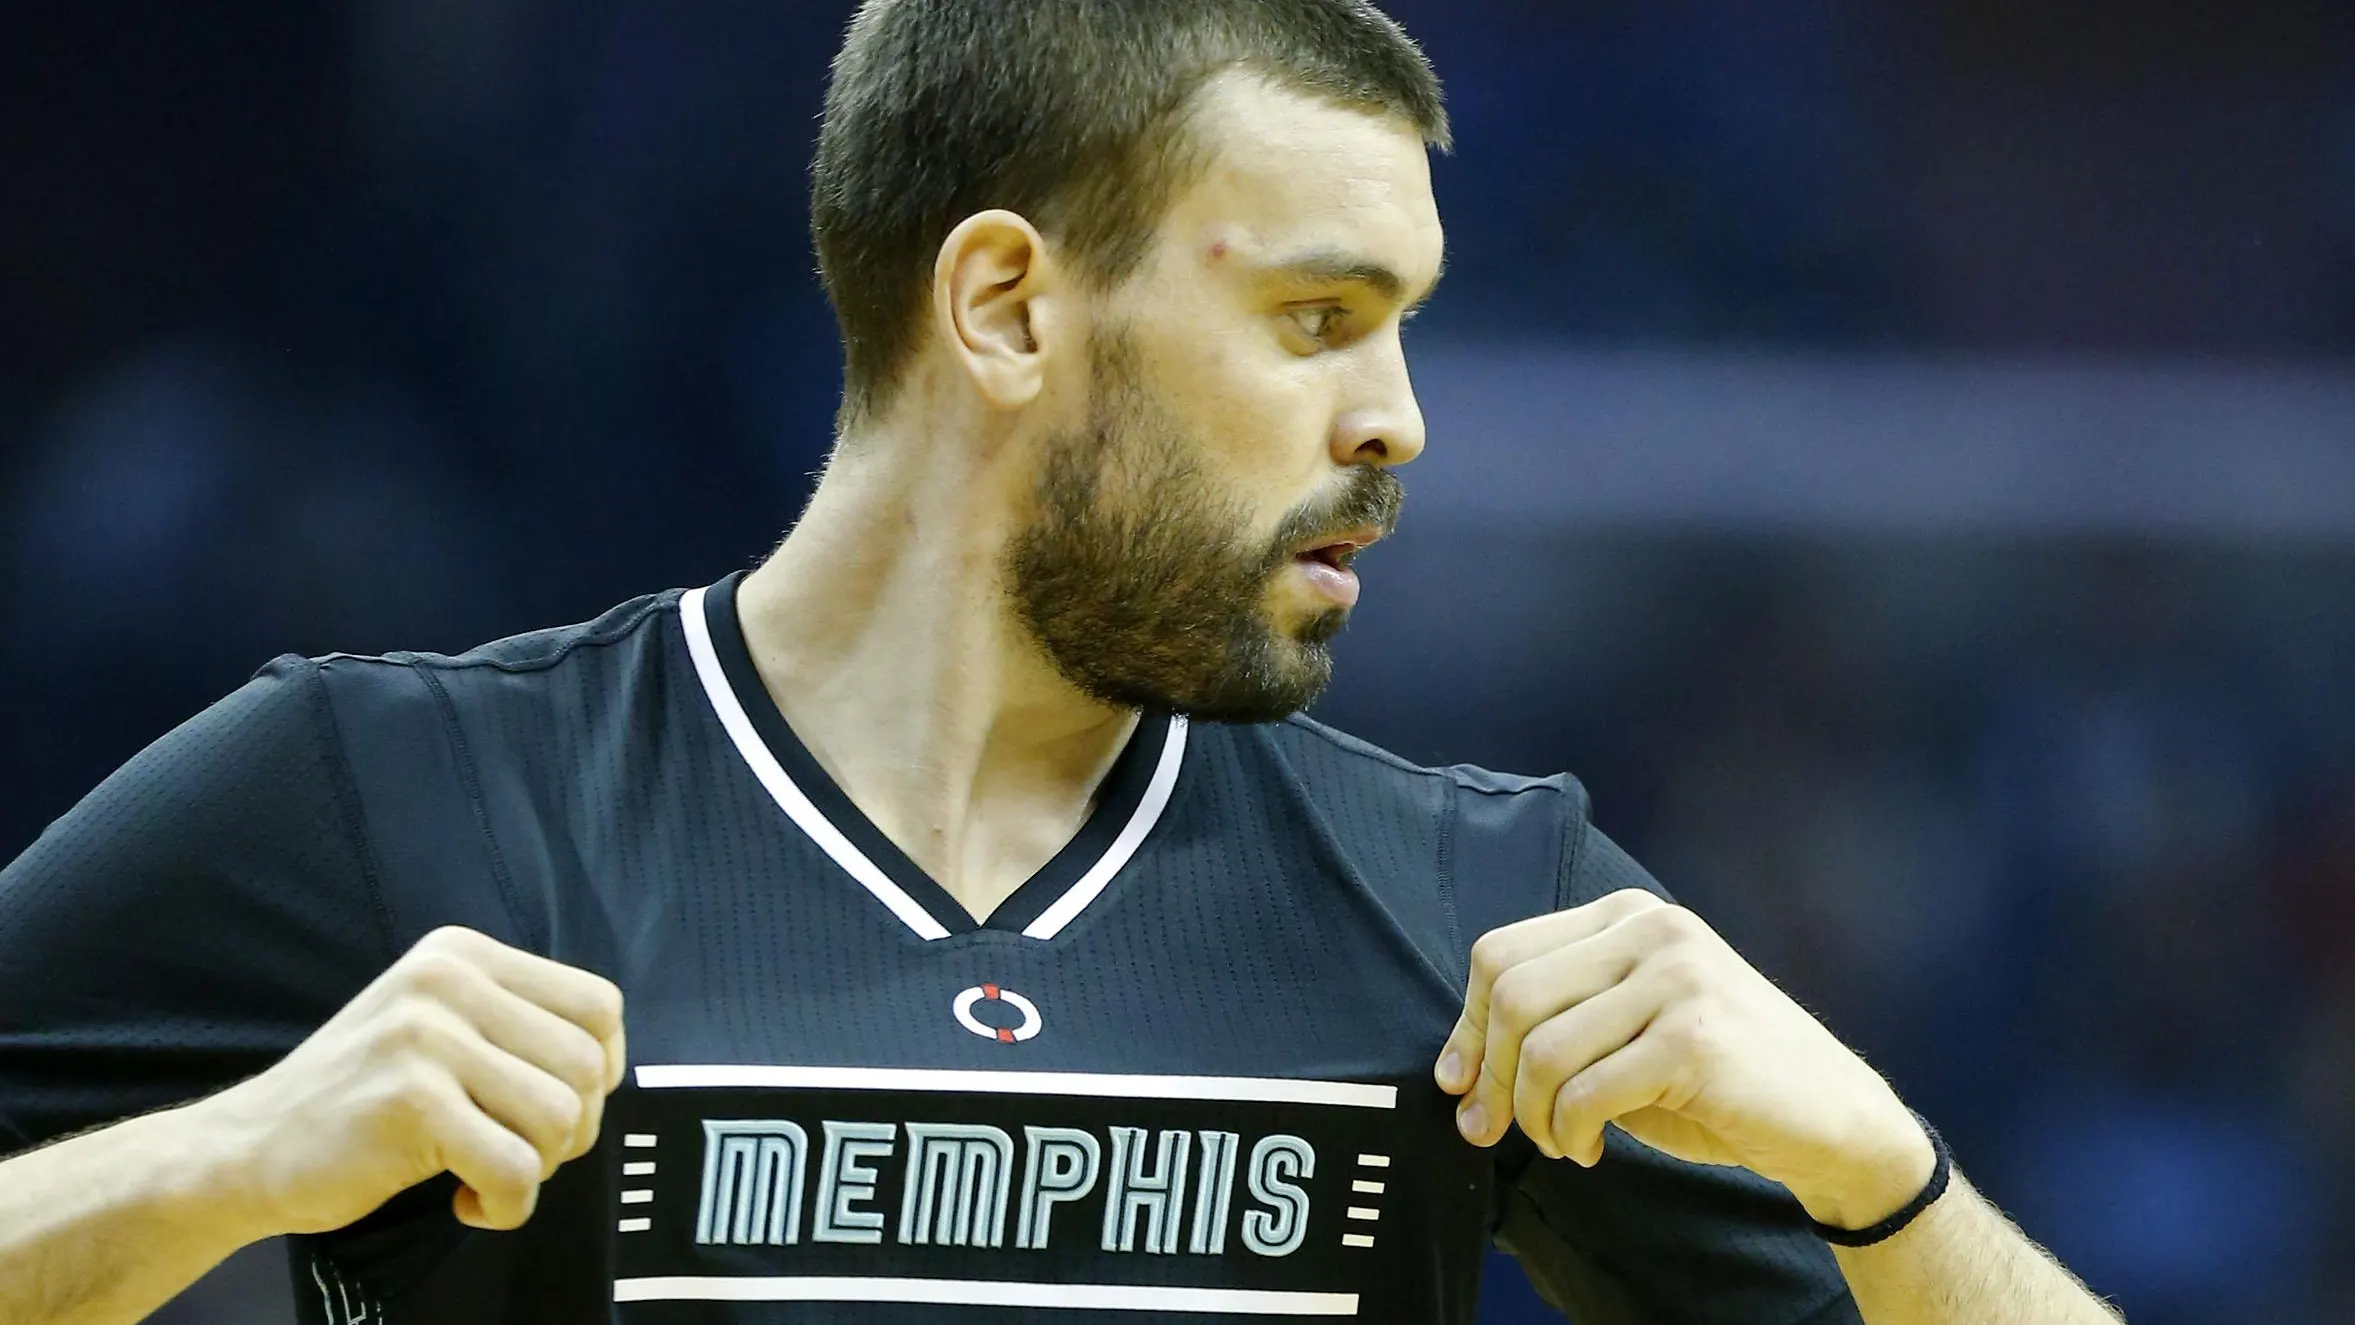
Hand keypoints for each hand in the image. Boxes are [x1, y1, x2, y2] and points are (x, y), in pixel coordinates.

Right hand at [197, 926, 626, 1235]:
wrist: (247, 1149)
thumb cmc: (358, 1100)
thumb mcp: (437, 1024)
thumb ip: (515, 1025)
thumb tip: (608, 1066)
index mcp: (463, 954)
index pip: (599, 1005)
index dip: (601, 1069)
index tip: (554, 1106)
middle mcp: (448, 980)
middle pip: (588, 1066)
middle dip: (570, 1130)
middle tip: (515, 1152)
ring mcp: (428, 1037)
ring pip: (561, 1117)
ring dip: (538, 1168)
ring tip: (487, 1173)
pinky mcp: (412, 1101)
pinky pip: (516, 1168)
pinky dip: (506, 1205)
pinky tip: (465, 1200)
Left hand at [1434, 889, 1933, 1229]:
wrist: (1833, 1121)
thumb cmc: (1717, 1083)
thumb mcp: (1625, 1034)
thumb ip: (1554, 1029)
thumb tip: (1455, 1074)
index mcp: (1628, 915)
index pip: (1501, 953)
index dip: (1467, 1025)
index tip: (1459, 1084)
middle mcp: (1652, 930)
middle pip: (1512, 994)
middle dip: (1490, 1075)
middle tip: (1493, 1130)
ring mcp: (1678, 978)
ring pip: (1543, 1047)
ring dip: (1532, 1114)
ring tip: (1559, 1142)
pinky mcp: (1694, 1038)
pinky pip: (1586, 1091)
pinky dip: (1570, 1133)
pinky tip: (1589, 1149)